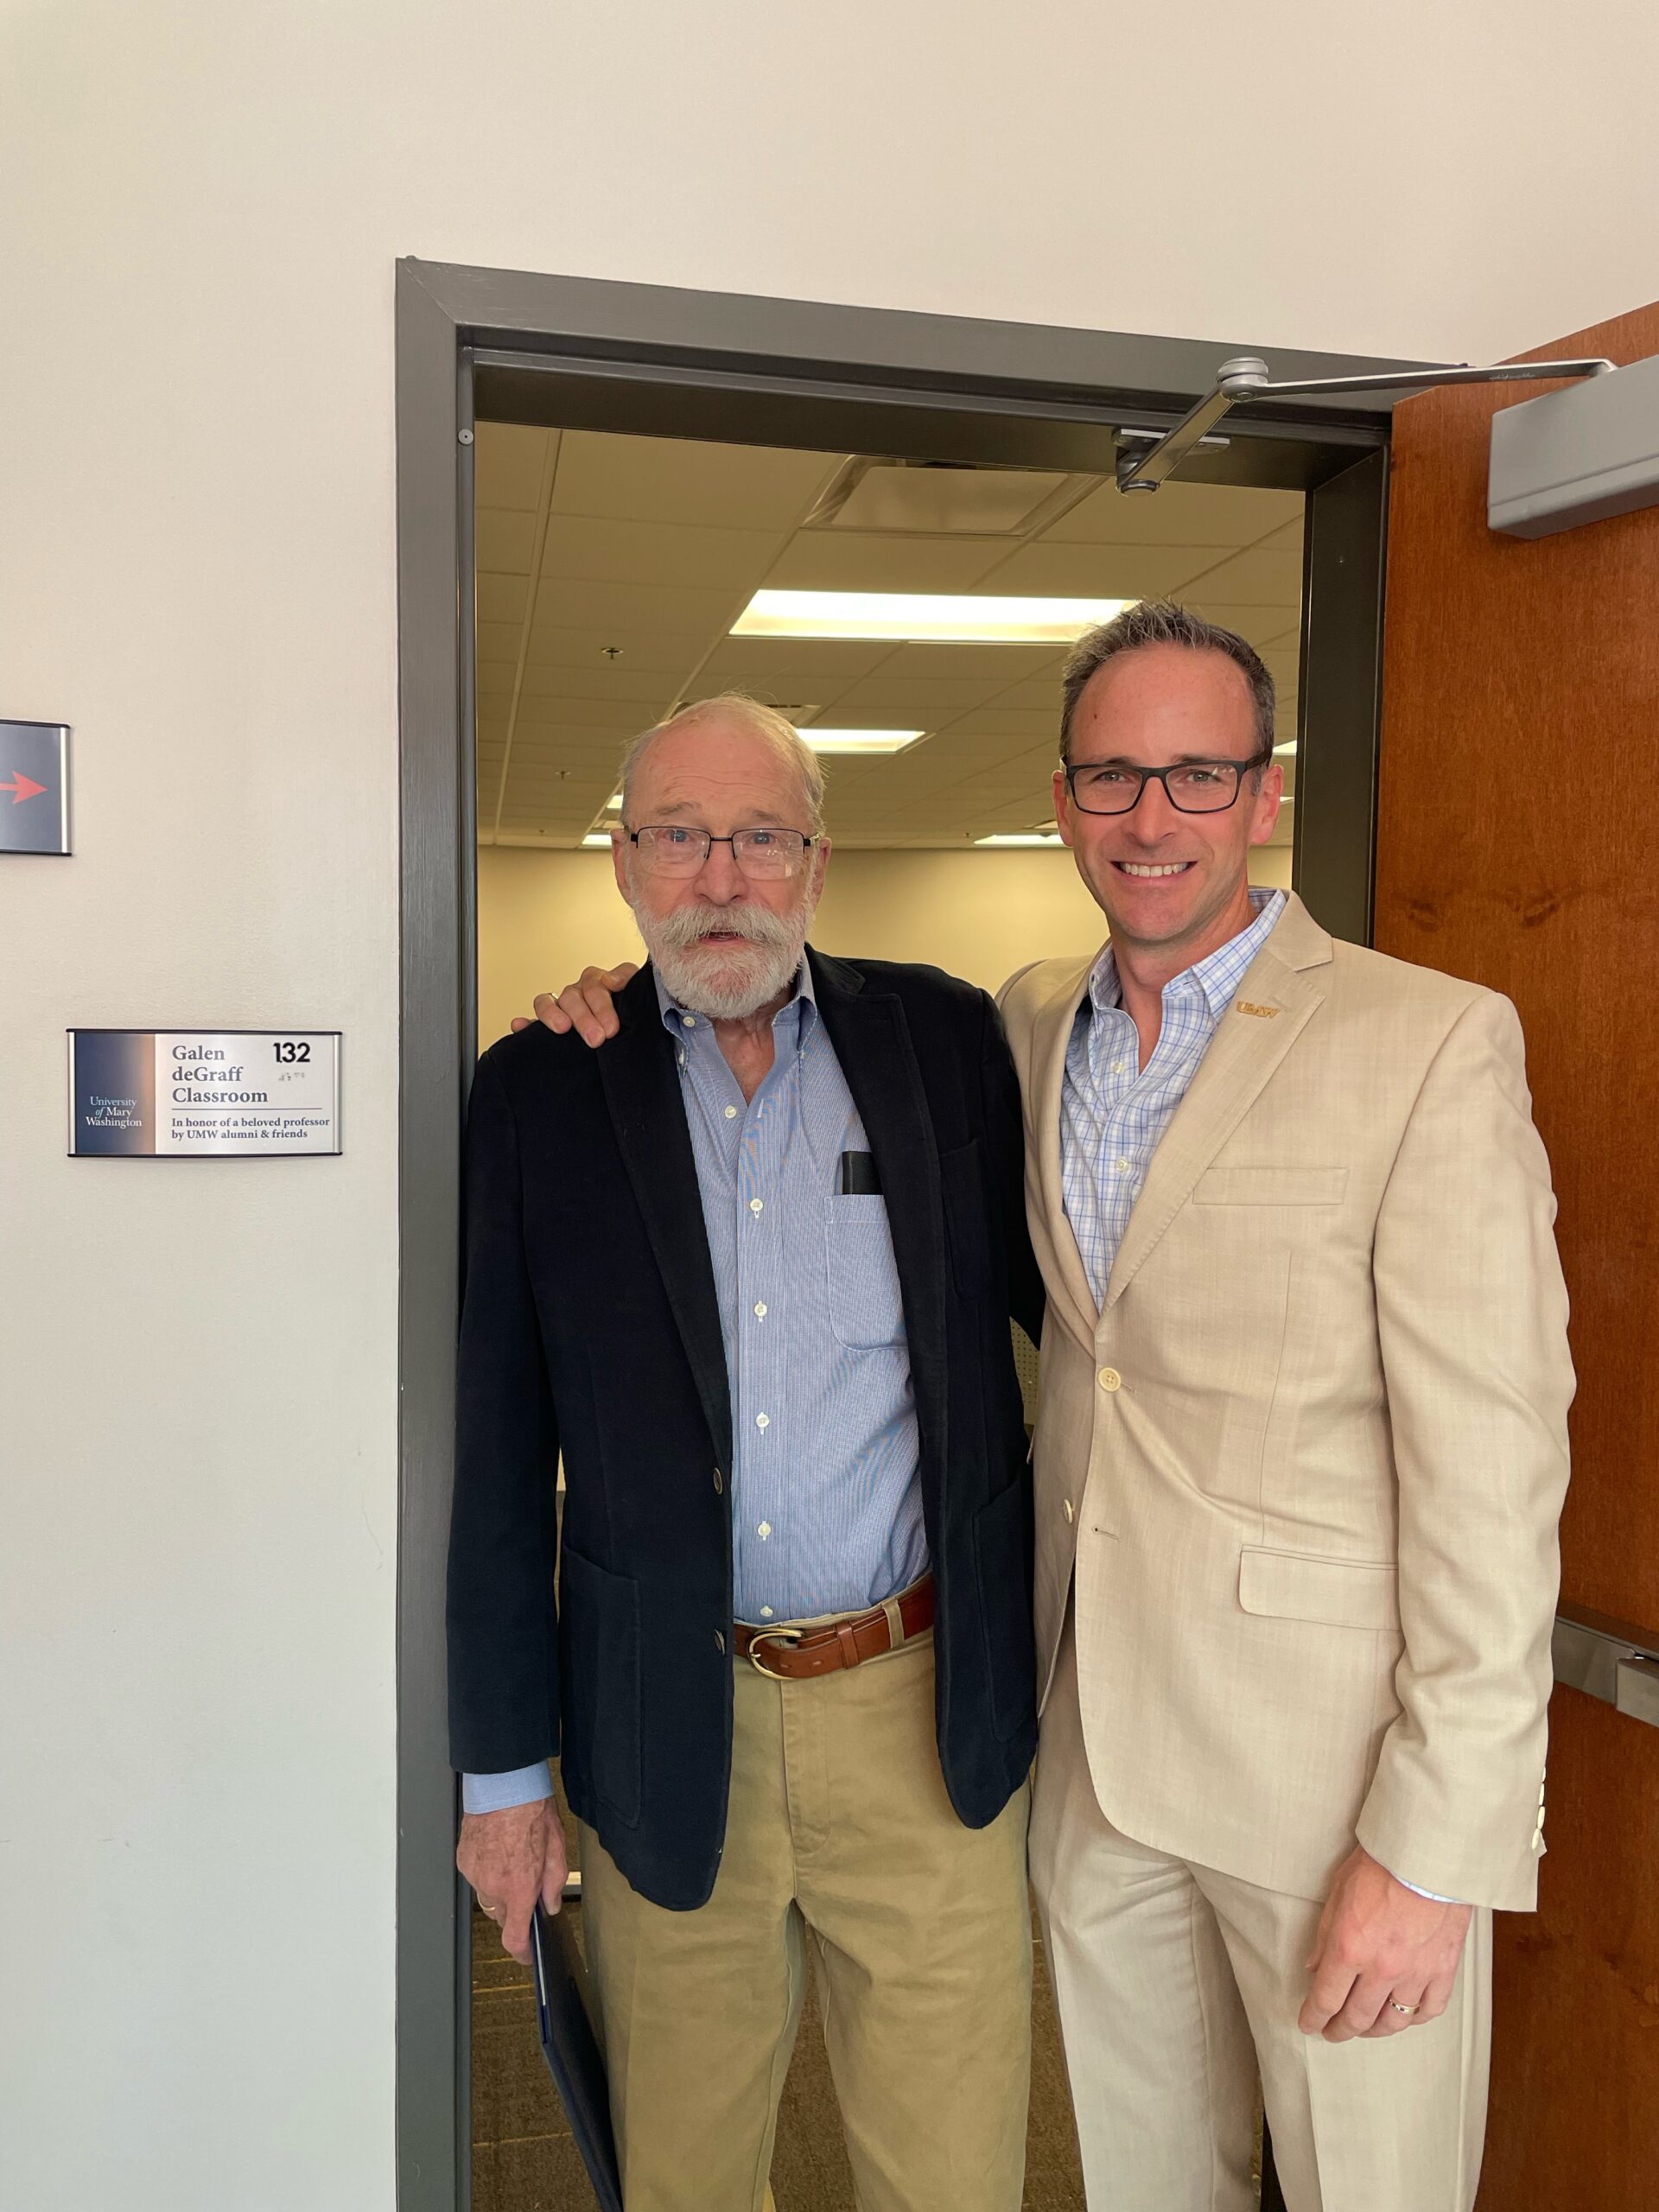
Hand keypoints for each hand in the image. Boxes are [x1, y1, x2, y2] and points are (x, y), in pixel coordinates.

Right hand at [457, 1799, 568, 1963]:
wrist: (503, 1783)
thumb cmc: (532, 1810)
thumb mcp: (557, 1848)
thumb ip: (553, 1884)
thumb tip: (550, 1905)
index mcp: (518, 1888)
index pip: (514, 1937)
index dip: (522, 1953)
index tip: (528, 1956)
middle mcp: (493, 1887)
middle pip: (503, 1915)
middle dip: (516, 1909)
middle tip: (528, 1883)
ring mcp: (475, 1874)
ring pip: (488, 1896)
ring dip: (501, 1888)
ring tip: (514, 1858)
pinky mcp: (464, 1860)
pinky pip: (476, 1877)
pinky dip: (487, 1872)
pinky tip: (499, 1850)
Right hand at [509, 963, 638, 1047]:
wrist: (634, 1040)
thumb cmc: (635, 1016)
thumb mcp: (638, 995)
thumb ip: (628, 981)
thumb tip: (612, 981)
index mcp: (600, 983)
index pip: (595, 984)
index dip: (601, 1005)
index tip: (611, 1028)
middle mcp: (578, 993)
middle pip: (572, 996)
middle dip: (584, 1018)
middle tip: (596, 1039)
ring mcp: (562, 1008)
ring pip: (548, 1002)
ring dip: (553, 1014)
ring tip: (562, 1029)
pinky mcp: (549, 1026)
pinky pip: (532, 1022)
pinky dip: (524, 1024)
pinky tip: (519, 1026)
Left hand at [1300, 1846, 1471, 2041]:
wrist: (1428, 1854)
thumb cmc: (1380, 1864)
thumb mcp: (1338, 1892)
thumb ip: (1325, 1935)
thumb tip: (1314, 1967)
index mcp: (1349, 1948)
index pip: (1325, 1999)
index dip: (1313, 2017)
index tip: (1308, 2024)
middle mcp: (1381, 1969)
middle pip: (1357, 2018)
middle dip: (1340, 2030)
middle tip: (1333, 2033)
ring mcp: (1415, 1973)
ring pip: (1393, 2021)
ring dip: (1375, 2030)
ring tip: (1365, 2029)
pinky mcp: (1443, 1970)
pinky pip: (1429, 2010)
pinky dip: (1414, 2018)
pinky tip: (1404, 2015)